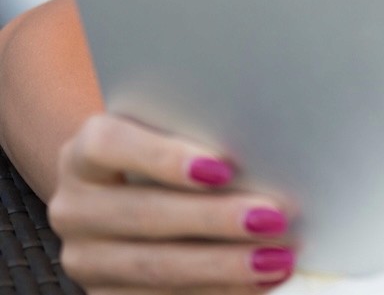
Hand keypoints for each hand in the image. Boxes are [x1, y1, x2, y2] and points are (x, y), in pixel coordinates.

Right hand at [49, 113, 296, 292]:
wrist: (134, 194)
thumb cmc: (173, 156)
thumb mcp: (176, 137)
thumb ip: (203, 139)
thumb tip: (269, 156)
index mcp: (85, 153)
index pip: (110, 146)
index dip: (165, 158)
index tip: (223, 168)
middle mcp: (74, 206)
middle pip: (143, 212)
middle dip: (214, 219)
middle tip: (273, 219)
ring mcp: (84, 258)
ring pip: (152, 267)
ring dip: (223, 266)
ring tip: (277, 259)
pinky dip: (215, 292)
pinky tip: (257, 284)